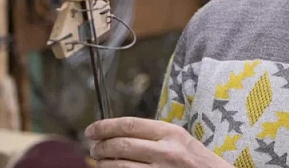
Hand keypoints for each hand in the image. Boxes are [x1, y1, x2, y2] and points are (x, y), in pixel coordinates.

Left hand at [85, 116, 231, 167]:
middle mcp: (165, 152)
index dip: (106, 126)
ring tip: (99, 161)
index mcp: (170, 133)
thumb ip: (154, 135)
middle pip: (121, 145)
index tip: (91, 129)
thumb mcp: (180, 140)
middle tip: (93, 147)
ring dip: (103, 164)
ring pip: (120, 166)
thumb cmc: (197, 161)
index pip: (130, 125)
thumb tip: (120, 133)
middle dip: (100, 146)